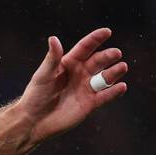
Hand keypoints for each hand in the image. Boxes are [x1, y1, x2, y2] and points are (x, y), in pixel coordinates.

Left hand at [18, 28, 127, 143]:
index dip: (96, 39)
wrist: (33, 122)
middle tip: (116, 54)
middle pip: (99, 60)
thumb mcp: (43, 75)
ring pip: (105, 77)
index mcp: (70, 63)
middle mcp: (80, 73)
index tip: (107, 32)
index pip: (86, 47)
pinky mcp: (90, 104)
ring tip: (122, 67)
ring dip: (115, 71)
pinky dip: (114, 91)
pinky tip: (121, 87)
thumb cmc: (35, 97)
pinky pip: (105, 96)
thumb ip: (52, 58)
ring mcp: (86, 88)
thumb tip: (53, 38)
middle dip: (109, 56)